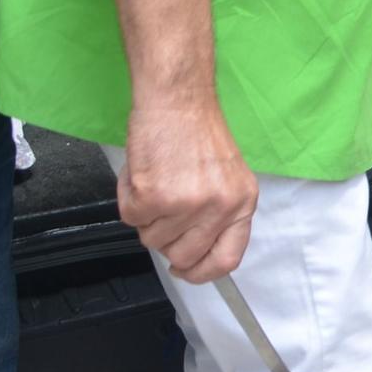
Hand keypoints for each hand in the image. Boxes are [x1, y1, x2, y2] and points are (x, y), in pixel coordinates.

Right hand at [118, 99, 259, 282]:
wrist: (177, 100)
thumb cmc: (197, 132)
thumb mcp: (226, 177)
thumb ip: (217, 215)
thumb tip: (194, 252)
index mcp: (243, 203)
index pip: (228, 259)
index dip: (202, 271)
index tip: (186, 269)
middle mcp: (220, 208)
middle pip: (183, 255)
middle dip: (166, 240)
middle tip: (163, 210)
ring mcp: (187, 205)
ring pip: (152, 239)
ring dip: (147, 216)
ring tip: (157, 180)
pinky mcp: (154, 198)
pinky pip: (130, 219)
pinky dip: (129, 198)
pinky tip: (143, 174)